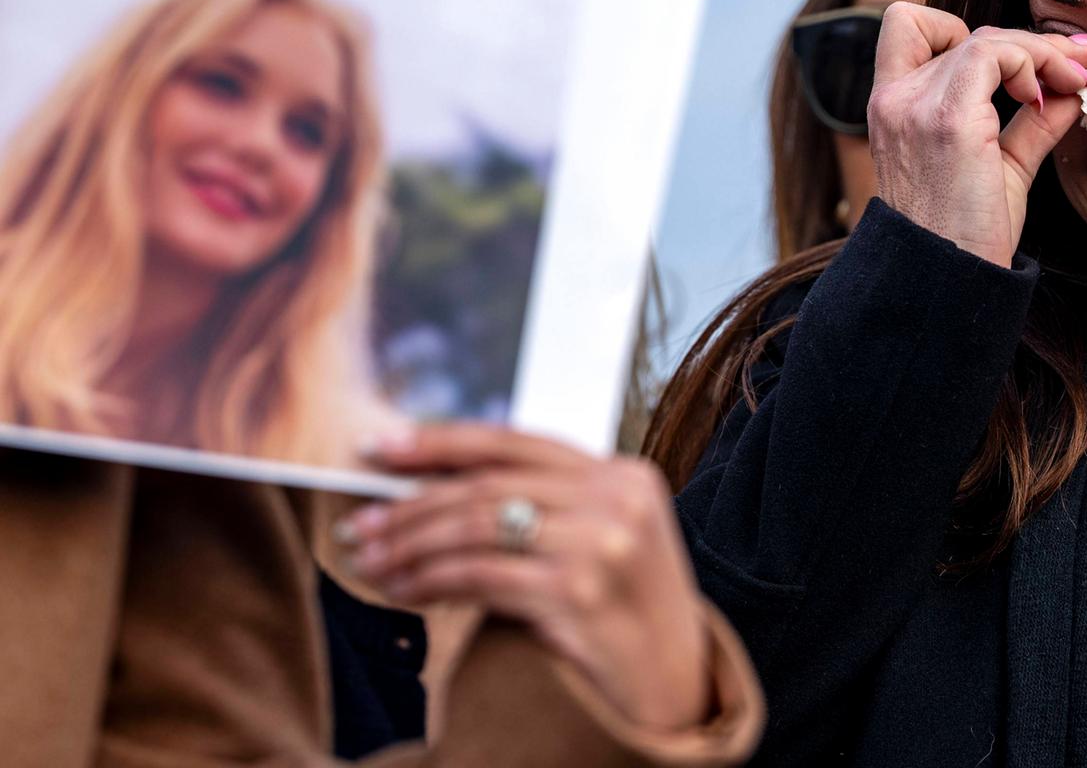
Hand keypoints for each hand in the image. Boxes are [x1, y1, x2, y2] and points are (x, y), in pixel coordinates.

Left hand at [334, 423, 709, 731]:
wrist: (678, 694)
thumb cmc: (625, 615)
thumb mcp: (600, 538)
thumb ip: (546, 502)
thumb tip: (434, 485)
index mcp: (621, 471)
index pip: (512, 441)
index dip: (440, 441)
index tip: (380, 447)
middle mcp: (616, 495)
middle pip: (487, 485)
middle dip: (411, 503)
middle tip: (359, 523)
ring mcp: (602, 541)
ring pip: (477, 526)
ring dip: (411, 544)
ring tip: (369, 560)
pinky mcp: (581, 591)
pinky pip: (482, 576)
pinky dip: (431, 581)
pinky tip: (401, 592)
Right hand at [868, 2, 1086, 265]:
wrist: (945, 277)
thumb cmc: (964, 233)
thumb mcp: (1000, 166)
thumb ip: (1030, 122)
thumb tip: (1072, 88)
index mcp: (891, 106)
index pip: (908, 27)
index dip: (960, 30)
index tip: (1010, 67)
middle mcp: (894, 98)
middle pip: (964, 30)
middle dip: (1029, 43)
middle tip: (1079, 67)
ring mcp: (915, 105)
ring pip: (987, 37)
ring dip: (1040, 53)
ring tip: (1074, 83)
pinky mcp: (947, 120)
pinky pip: (995, 54)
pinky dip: (1032, 62)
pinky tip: (1046, 97)